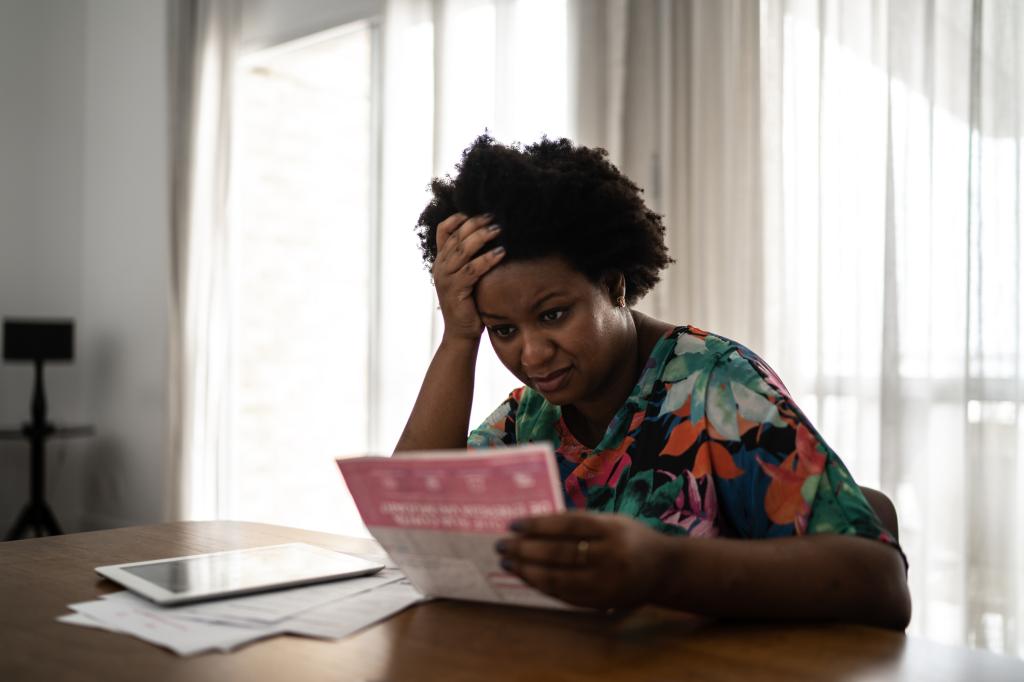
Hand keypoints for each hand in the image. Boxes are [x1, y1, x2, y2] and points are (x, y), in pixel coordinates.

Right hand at [433, 213, 504, 340]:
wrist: (461, 332)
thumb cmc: (470, 303)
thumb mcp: (467, 277)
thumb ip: (470, 258)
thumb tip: (491, 235)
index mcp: (441, 261)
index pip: (444, 231)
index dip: (457, 218)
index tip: (475, 210)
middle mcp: (440, 267)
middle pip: (456, 237)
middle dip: (475, 224)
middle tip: (494, 217)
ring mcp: (445, 279)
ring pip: (462, 251)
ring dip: (481, 237)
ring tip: (499, 229)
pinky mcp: (455, 291)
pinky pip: (472, 270)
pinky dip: (487, 259)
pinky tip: (501, 252)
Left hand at [495, 511, 674, 609]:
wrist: (663, 570)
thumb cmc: (630, 538)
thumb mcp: (611, 521)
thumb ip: (579, 522)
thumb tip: (534, 524)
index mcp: (612, 529)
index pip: (568, 525)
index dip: (538, 524)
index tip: (514, 524)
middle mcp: (610, 556)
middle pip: (560, 553)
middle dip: (526, 549)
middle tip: (501, 544)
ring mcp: (605, 582)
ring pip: (559, 578)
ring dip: (527, 570)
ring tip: (508, 562)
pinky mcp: (600, 602)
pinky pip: (564, 594)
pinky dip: (541, 586)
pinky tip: (526, 577)